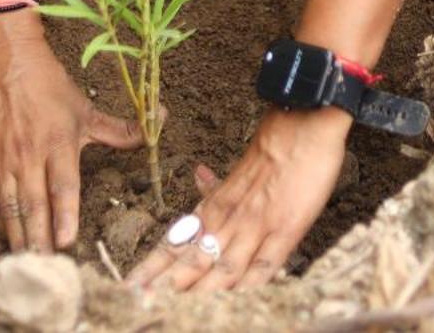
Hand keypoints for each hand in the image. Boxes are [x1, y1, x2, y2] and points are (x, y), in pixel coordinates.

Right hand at [0, 10, 143, 252]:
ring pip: (9, 207)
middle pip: (34, 206)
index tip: (67, 242)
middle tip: (46, 268)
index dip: (65, 216)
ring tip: (27, 262)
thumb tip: (161, 122)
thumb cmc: (48, 86)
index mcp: (58, 141)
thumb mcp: (85, 107)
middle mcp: (27, 153)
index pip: (63, 187)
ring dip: (18, 237)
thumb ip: (118, 130)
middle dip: (40, 240)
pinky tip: (6, 236)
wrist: (3, 61)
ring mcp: (0, 158)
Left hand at [128, 106, 349, 291]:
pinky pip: (264, 265)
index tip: (130, 286)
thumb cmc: (273, 146)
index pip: (177, 243)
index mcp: (215, 207)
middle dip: (166, 286)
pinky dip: (248, 286)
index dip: (153, 267)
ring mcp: (256, 226)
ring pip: (221, 268)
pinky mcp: (285, 229)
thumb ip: (218, 185)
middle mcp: (229, 220)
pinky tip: (234, 302)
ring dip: (197, 291)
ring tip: (173, 309)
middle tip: (139, 304)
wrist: (303, 124)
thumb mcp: (238, 170)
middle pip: (191, 261)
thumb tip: (198, 175)